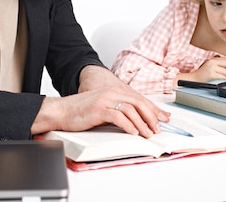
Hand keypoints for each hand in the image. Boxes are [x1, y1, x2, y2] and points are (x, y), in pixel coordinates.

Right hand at [31, 66, 169, 136]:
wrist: (61, 111)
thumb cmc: (81, 111)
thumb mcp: (103, 108)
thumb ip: (118, 111)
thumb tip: (135, 122)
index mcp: (114, 91)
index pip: (139, 99)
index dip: (153, 108)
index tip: (164, 118)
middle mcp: (111, 92)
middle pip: (138, 102)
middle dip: (151, 116)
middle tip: (157, 128)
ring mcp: (105, 99)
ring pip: (131, 109)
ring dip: (142, 122)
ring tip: (148, 133)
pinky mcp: (98, 109)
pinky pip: (118, 116)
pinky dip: (128, 124)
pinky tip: (133, 132)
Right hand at [175, 56, 225, 84]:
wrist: (192, 80)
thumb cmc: (202, 76)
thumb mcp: (210, 67)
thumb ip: (219, 66)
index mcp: (212, 60)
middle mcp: (212, 62)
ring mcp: (212, 68)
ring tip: (225, 81)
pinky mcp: (211, 74)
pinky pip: (223, 77)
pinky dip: (224, 80)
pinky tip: (222, 82)